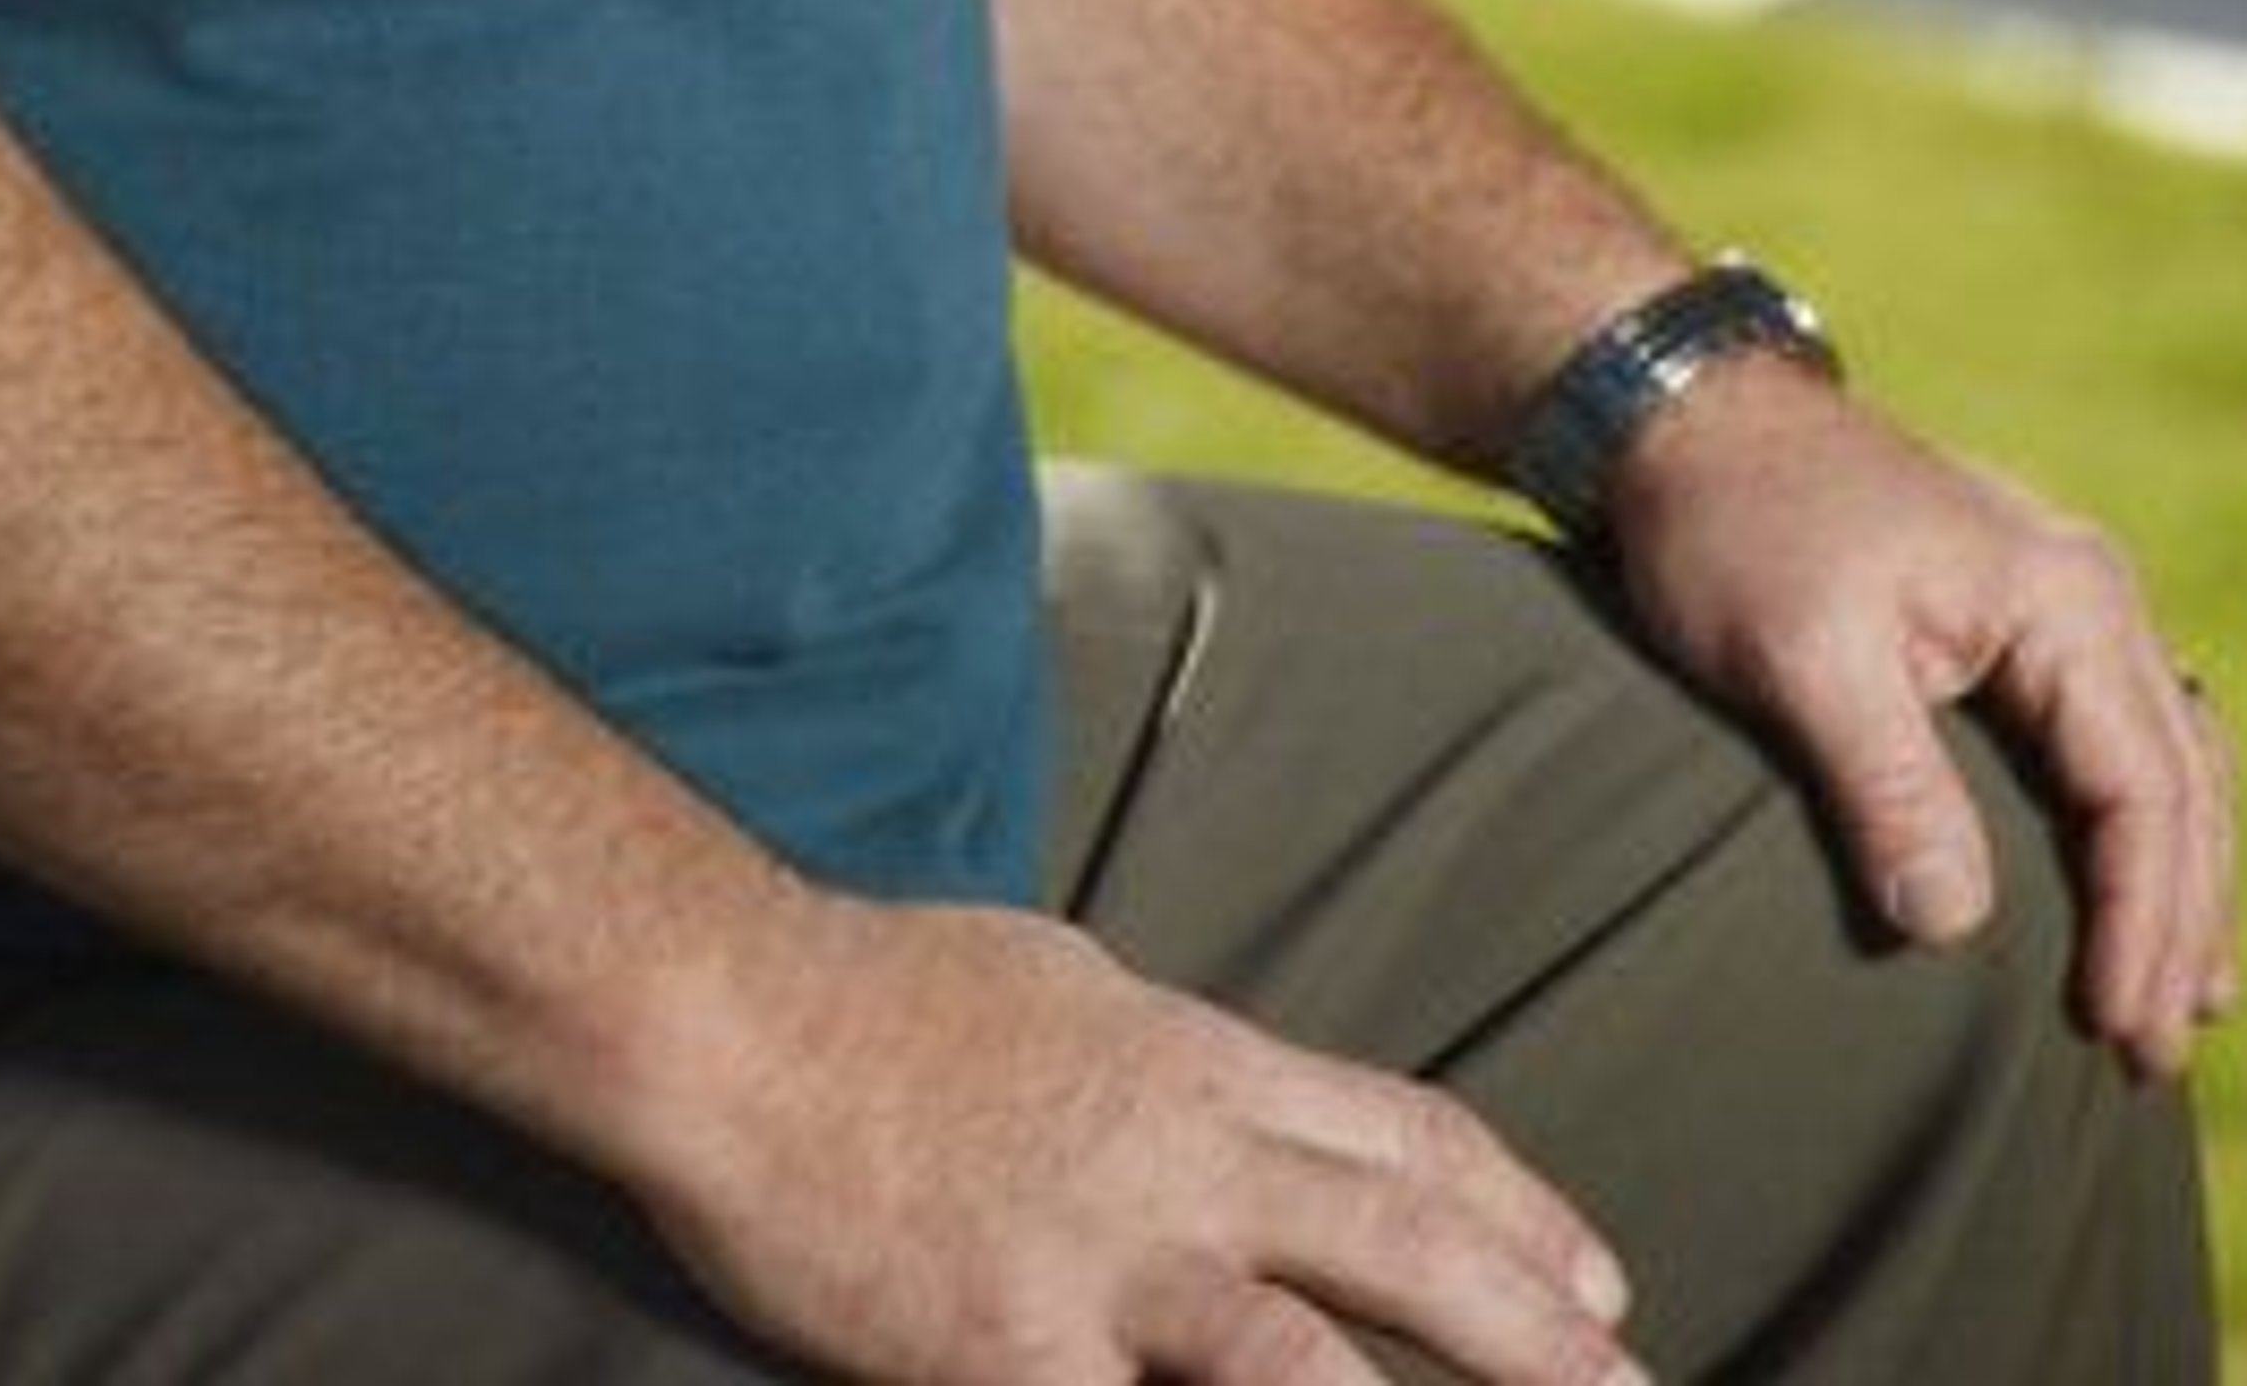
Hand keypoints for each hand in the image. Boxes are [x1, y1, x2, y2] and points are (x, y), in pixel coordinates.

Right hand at [641, 890, 1642, 1385]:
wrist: (731, 1014)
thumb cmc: (875, 992)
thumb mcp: (1055, 984)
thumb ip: (1152, 1055)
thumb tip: (1213, 1093)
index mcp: (1187, 1062)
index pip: (1395, 1131)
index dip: (1513, 1209)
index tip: (1601, 1280)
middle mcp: (1175, 1159)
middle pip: (1399, 1244)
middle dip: (1538, 1334)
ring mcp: (1101, 1266)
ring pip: (1306, 1364)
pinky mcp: (1012, 1357)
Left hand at [1604, 352, 2237, 1079]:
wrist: (1675, 412)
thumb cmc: (1736, 521)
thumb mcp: (1802, 655)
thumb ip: (1889, 786)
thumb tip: (1955, 926)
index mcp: (2063, 598)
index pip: (2142, 792)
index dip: (2141, 922)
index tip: (2118, 1030)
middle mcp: (2085, 592)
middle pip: (2177, 785)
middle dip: (2176, 925)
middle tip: (2151, 1056)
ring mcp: (2055, 599)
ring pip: (2159, 764)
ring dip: (2167, 881)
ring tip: (2169, 1001)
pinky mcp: (2009, 617)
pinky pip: (2109, 738)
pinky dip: (2128, 823)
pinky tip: (2122, 889)